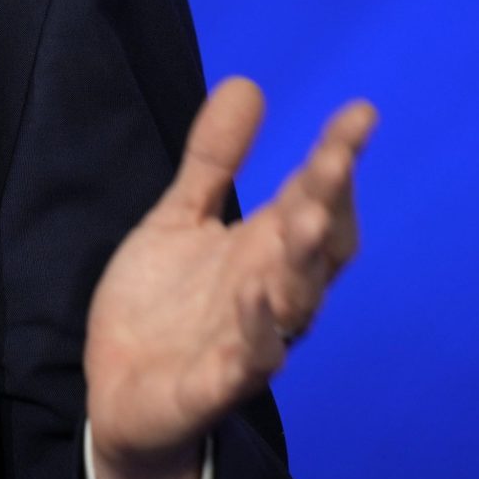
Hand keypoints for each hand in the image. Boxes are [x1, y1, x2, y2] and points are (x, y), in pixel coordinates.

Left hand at [82, 79, 374, 478]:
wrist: (118, 394)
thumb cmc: (162, 308)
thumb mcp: (178, 220)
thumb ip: (212, 161)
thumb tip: (247, 83)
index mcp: (265, 250)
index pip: (314, 199)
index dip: (337, 158)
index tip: (360, 112)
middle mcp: (271, 292)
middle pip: (316, 247)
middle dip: (328, 204)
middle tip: (335, 158)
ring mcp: (251, 340)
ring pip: (294, 303)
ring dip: (301, 264)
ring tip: (303, 218)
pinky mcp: (218, 385)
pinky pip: (248, 361)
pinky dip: (256, 334)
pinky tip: (255, 298)